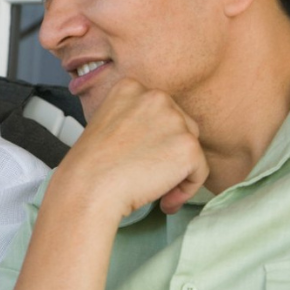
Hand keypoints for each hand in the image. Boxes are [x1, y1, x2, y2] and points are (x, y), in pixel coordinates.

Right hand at [51, 78, 208, 218]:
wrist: (89, 186)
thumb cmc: (89, 165)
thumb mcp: (104, 123)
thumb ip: (131, 120)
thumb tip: (154, 139)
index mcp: (131, 87)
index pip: (158, 111)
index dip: (153, 137)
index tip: (139, 155)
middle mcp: (156, 97)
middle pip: (180, 126)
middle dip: (168, 152)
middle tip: (147, 174)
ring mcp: (175, 120)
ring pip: (190, 150)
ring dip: (177, 171)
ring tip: (153, 188)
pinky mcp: (189, 147)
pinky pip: (200, 172)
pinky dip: (186, 190)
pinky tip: (164, 201)